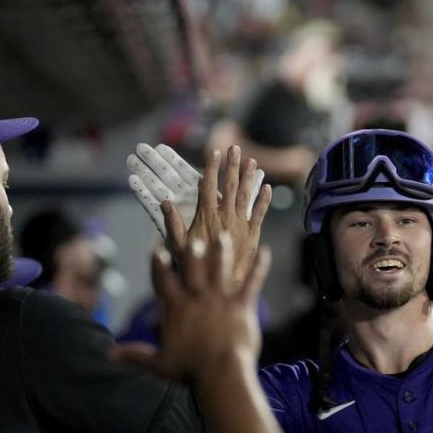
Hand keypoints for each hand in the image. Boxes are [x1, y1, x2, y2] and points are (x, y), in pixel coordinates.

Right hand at [114, 233, 271, 383]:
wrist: (221, 373)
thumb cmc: (189, 371)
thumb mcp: (158, 363)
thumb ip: (135, 355)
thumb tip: (109, 355)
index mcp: (176, 308)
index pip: (163, 280)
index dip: (159, 264)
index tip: (157, 250)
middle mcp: (197, 297)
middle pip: (193, 267)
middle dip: (192, 250)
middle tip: (194, 237)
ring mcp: (221, 299)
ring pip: (221, 267)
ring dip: (223, 250)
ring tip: (224, 235)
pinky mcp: (242, 305)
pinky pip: (252, 281)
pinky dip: (260, 267)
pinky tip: (266, 252)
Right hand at [127, 144, 270, 282]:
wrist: (221, 283)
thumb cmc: (198, 266)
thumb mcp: (179, 246)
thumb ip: (172, 223)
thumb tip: (164, 202)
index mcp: (207, 216)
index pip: (209, 186)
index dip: (211, 168)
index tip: (214, 152)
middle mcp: (225, 216)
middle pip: (230, 185)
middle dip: (232, 165)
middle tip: (234, 148)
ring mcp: (241, 224)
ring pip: (246, 195)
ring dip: (249, 177)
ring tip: (251, 161)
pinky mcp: (253, 234)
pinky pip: (260, 213)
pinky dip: (264, 200)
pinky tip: (267, 187)